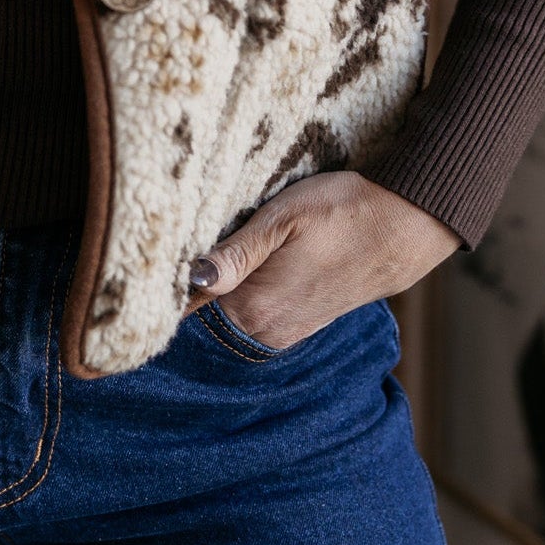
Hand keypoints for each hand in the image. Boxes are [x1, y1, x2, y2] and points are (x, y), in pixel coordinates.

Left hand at [188, 170, 460, 348]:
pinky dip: (238, 295)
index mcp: (253, 308)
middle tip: (164, 253)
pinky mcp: (298, 325)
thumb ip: (233, 253)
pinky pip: (251, 315)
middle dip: (182, 288)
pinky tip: (236, 267)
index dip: (161, 289)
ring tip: (200, 254)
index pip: (185, 309)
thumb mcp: (281, 219)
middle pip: (201, 315)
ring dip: (212, 291)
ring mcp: (282, 333)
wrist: (404, 228)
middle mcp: (264, 332)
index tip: (140, 271)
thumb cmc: (342, 212)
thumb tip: (190, 279)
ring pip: (225, 315)